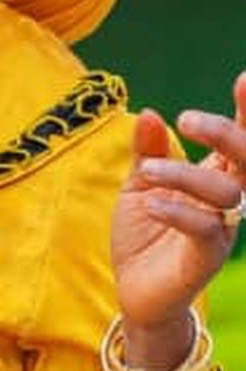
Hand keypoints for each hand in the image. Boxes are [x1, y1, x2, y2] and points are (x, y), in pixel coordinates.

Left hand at [111, 72, 245, 368]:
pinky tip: (153, 201)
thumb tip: (150, 114)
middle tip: (188, 119)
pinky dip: (179, 210)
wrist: (135, 290)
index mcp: (215, 176)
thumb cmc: (145, 233)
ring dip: (184, 174)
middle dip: (226, 133)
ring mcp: (221, 229)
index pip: (239, 140)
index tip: (243, 79)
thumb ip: (147, 152)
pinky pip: (204, 229)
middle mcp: (227, 200)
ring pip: (225, 193)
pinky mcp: (205, 258)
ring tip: (147, 170)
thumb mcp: (139, 185)